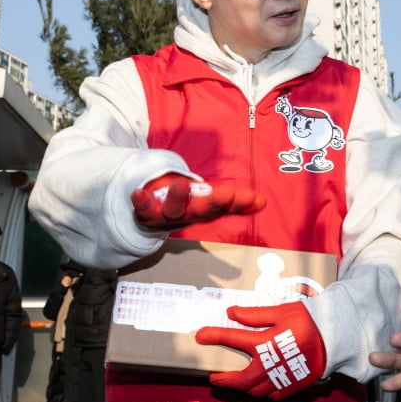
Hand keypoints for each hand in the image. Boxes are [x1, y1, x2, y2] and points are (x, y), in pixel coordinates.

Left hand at [131, 174, 264, 228]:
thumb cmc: (185, 205)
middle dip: (214, 203)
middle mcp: (187, 216)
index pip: (225, 207)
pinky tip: (138, 193)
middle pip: (202, 211)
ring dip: (178, 199)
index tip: (255, 199)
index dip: (238, 204)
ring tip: (182, 184)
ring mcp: (166, 215)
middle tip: (227, 193)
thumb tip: (262, 201)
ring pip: (174, 210)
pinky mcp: (146, 211)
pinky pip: (143, 209)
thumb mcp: (211, 202)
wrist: (152, 217)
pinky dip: (141, 202)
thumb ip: (236, 202)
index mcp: (204, 212)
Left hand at [195, 302, 325, 400]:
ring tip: (234, 382)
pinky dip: (261, 393)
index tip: (200, 335)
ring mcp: (282, 379)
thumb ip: (254, 314)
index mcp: (266, 343)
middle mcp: (270, 365)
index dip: (214, 336)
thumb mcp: (280, 311)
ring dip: (241, 388)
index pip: (232, 338)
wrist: (335, 338)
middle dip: (224, 379)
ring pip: (255, 391)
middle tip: (213, 376)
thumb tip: (231, 313)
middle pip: (241, 379)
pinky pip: (272, 396)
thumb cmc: (308, 320)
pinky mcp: (293, 386)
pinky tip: (257, 387)